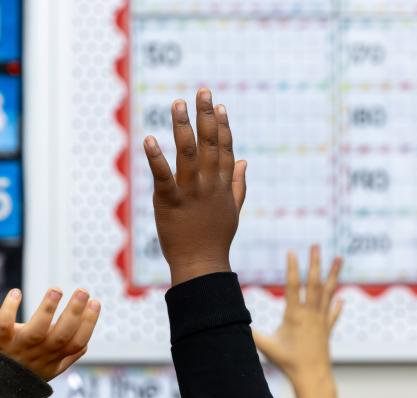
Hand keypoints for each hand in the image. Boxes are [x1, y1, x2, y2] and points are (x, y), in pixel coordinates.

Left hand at [0, 288, 99, 380]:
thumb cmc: (23, 373)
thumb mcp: (48, 370)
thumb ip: (67, 358)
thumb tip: (85, 346)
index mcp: (54, 358)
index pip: (77, 342)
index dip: (89, 323)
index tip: (95, 302)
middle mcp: (39, 353)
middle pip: (61, 335)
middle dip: (74, 312)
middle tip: (83, 291)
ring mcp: (19, 348)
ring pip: (37, 331)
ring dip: (48, 309)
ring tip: (56, 290)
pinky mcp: (0, 341)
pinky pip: (4, 325)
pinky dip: (9, 309)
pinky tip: (16, 293)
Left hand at [143, 88, 246, 285]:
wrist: (202, 263)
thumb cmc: (216, 237)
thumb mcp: (233, 210)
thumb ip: (238, 184)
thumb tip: (243, 160)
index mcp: (223, 184)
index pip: (224, 149)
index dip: (222, 126)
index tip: (219, 105)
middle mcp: (209, 183)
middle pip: (209, 143)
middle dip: (206, 115)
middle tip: (202, 90)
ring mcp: (190, 191)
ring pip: (187, 153)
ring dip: (183, 126)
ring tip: (177, 104)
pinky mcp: (170, 202)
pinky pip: (163, 176)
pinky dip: (155, 158)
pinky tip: (149, 139)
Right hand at [253, 246, 342, 383]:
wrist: (312, 376)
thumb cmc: (288, 362)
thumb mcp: (267, 346)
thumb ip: (252, 334)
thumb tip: (233, 324)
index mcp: (295, 314)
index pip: (294, 286)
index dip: (292, 268)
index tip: (291, 252)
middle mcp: (311, 313)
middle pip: (314, 282)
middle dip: (314, 262)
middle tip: (316, 245)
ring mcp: (321, 320)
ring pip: (328, 292)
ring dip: (333, 274)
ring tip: (339, 258)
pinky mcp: (327, 329)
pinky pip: (333, 312)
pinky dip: (336, 304)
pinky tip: (341, 298)